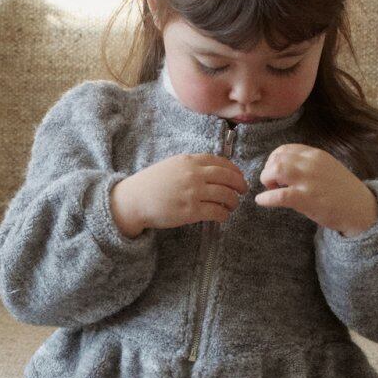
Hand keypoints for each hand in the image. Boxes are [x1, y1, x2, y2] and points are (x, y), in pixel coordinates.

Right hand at [110, 152, 248, 236]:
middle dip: (240, 185)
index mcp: (189, 161)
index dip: (234, 170)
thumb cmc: (151, 184)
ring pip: (226, 195)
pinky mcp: (191, 211)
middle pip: (228, 177)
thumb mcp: (171, 165)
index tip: (238, 177)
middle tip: (243, 191)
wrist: (134, 200)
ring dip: (233, 202)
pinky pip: (217, 212)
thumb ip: (191, 166)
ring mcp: (193, 192)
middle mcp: (194, 174)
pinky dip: (224, 215)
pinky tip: (222, 217)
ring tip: (232, 206)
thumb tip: (211, 171)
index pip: (221, 162)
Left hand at [253, 143, 377, 235]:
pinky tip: (262, 201)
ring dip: (266, 179)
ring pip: (276, 170)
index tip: (275, 172)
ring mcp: (309, 181)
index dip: (274, 160)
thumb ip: (308, 165)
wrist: (360, 209)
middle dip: (268, 169)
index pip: (285, 149)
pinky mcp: (306, 199)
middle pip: (277, 157)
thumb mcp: (327, 168)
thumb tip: (285, 168)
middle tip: (271, 182)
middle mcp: (312, 164)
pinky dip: (266, 198)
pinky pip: (279, 195)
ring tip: (270, 189)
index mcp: (316, 155)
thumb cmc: (342, 192)